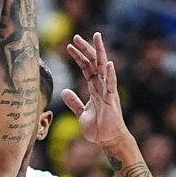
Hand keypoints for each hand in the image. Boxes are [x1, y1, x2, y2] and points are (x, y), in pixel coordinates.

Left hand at [63, 32, 131, 148]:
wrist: (108, 140)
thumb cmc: (98, 127)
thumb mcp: (81, 113)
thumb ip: (74, 102)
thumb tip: (64, 91)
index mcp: (95, 87)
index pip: (86, 67)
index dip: (78, 56)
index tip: (69, 46)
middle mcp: (102, 86)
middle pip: (94, 62)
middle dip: (86, 49)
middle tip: (76, 36)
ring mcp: (108, 91)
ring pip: (103, 68)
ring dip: (99, 52)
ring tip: (96, 38)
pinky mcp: (112, 100)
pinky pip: (111, 85)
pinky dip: (110, 74)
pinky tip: (108, 63)